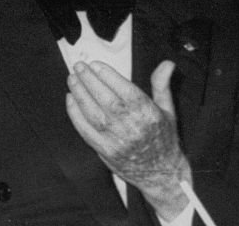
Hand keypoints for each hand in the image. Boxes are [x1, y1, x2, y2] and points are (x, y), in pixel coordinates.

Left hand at [66, 60, 190, 221]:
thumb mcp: (167, 110)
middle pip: (107, 100)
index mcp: (148, 114)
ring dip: (80, 94)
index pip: (125, 91)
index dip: (108, 76)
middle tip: (79, 67)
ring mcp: (118, 141)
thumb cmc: (163, 137)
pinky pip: (86, 131)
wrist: (162, 174)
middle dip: (89, 81)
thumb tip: (167, 63)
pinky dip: (76, 115)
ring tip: (72, 79)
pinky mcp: (106, 152)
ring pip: (94, 114)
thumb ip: (161, 84)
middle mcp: (133, 127)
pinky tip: (70, 100)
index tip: (95, 64)